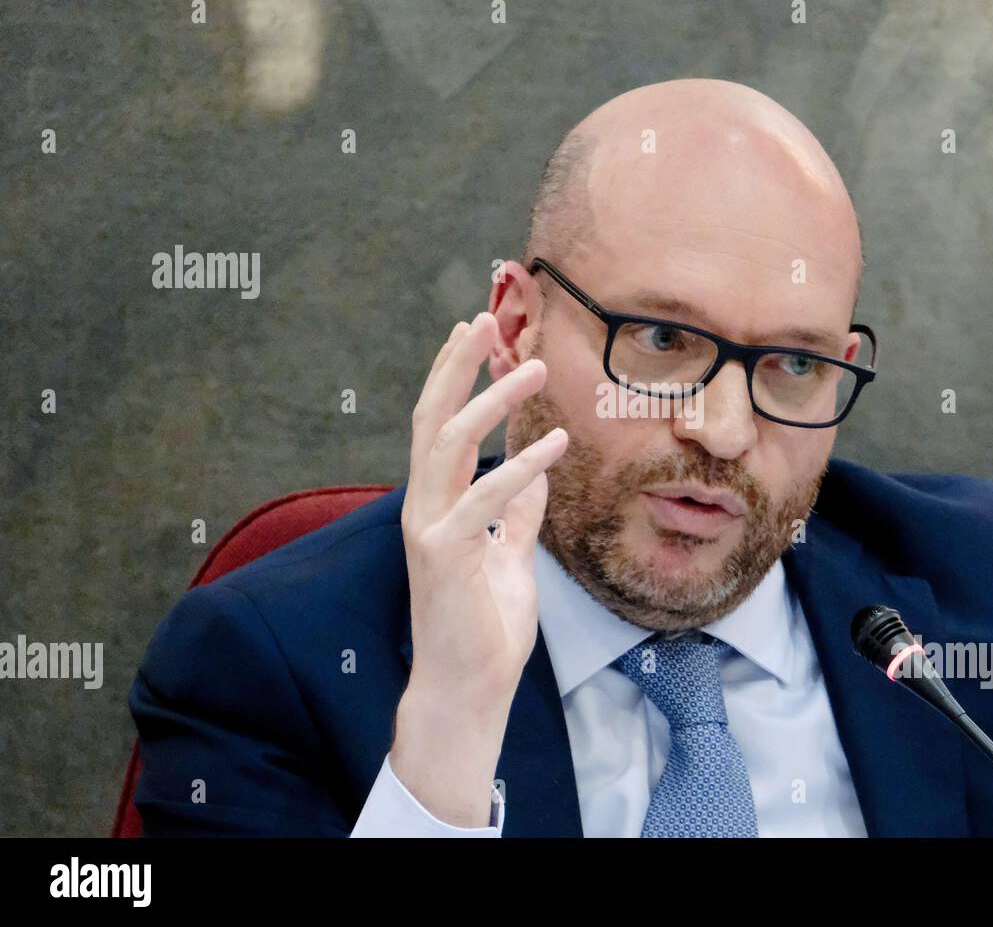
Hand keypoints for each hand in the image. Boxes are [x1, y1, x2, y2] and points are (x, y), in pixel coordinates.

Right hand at [391, 311, 567, 825]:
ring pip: (447, 445)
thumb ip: (518, 514)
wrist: (469, 687)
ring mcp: (428, 529)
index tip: (475, 332)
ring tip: (531, 367)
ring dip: (489, 401)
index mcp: (437, 503)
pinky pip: (485, 501)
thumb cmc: (486, 625)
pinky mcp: (442, 557)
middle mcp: (423, 507)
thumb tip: (534, 471)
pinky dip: (520, 468)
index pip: (440, 426)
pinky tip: (555, 443)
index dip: (454, 376)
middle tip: (483, 319)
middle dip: (455, 366)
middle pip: (432, 419)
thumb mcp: (510, 556)